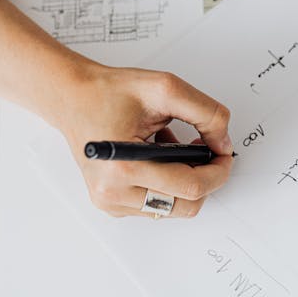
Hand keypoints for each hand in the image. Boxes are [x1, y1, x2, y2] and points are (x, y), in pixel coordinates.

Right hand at [56, 64, 234, 217]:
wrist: (73, 98)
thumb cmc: (108, 92)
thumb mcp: (166, 89)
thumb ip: (206, 114)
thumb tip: (223, 144)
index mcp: (124, 167)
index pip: (190, 187)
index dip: (218, 172)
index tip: (224, 155)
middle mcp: (113, 192)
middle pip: (186, 205)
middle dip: (205, 179)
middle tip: (206, 151)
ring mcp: (110, 202)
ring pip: (173, 208)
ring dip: (184, 180)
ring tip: (173, 148)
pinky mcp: (111, 204)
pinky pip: (156, 205)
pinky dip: (167, 184)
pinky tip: (158, 157)